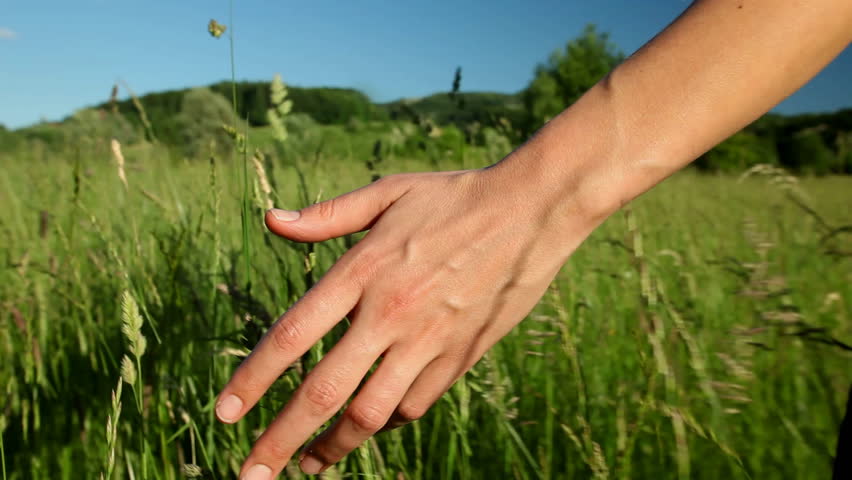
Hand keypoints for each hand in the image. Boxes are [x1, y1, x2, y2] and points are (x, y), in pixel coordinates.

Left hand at [215, 163, 599, 478]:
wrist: (532, 211)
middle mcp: (389, 313)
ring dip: (333, 447)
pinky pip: (415, 403)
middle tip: (250, 474)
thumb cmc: (455, 196)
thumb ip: (328, 215)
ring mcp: (428, 340)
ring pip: (371, 413)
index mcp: (362, 270)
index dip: (252, 381)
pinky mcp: (460, 355)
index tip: (224, 414)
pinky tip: (370, 424)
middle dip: (280, 441)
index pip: (291, 336)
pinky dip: (387, 421)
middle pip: (323, 391)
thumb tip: (271, 220)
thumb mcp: (388, 192)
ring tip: (308, 465)